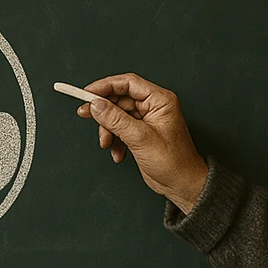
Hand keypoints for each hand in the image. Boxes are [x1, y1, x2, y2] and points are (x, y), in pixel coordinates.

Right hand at [76, 73, 209, 212]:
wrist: (182, 184)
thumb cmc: (174, 162)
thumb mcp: (140, 138)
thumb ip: (116, 119)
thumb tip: (96, 105)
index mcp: (160, 100)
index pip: (128, 83)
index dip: (105, 86)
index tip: (86, 94)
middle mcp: (153, 106)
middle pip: (119, 98)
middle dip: (103, 111)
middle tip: (85, 114)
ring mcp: (147, 120)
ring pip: (117, 115)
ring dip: (108, 129)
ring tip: (107, 144)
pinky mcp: (141, 133)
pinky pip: (120, 128)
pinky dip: (115, 140)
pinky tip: (118, 153)